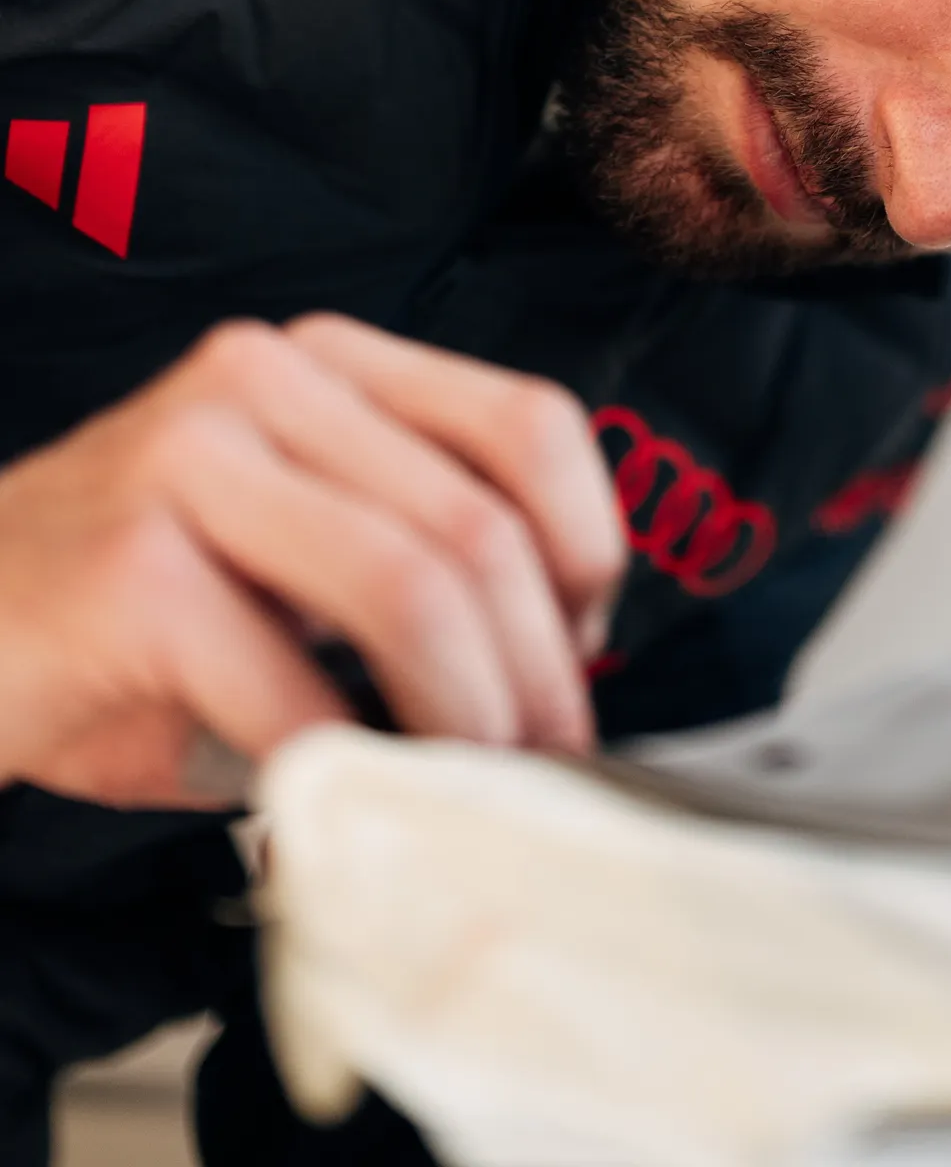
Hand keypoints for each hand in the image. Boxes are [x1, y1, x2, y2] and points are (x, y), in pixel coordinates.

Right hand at [0, 315, 625, 806]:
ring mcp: (193, 460)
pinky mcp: (132, 568)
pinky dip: (342, 771)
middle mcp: (268, 379)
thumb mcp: (291, 554)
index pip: (527, 423)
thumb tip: (560, 672)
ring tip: (464, 796)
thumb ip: (414, 567)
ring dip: (463, 722)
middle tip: (544, 769)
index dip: (588, 549)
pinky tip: (338, 817)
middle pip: (479, 526)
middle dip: (537, 674)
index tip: (585, 652)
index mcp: (330, 364)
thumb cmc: (131, 615)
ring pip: (411, 590)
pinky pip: (291, 685)